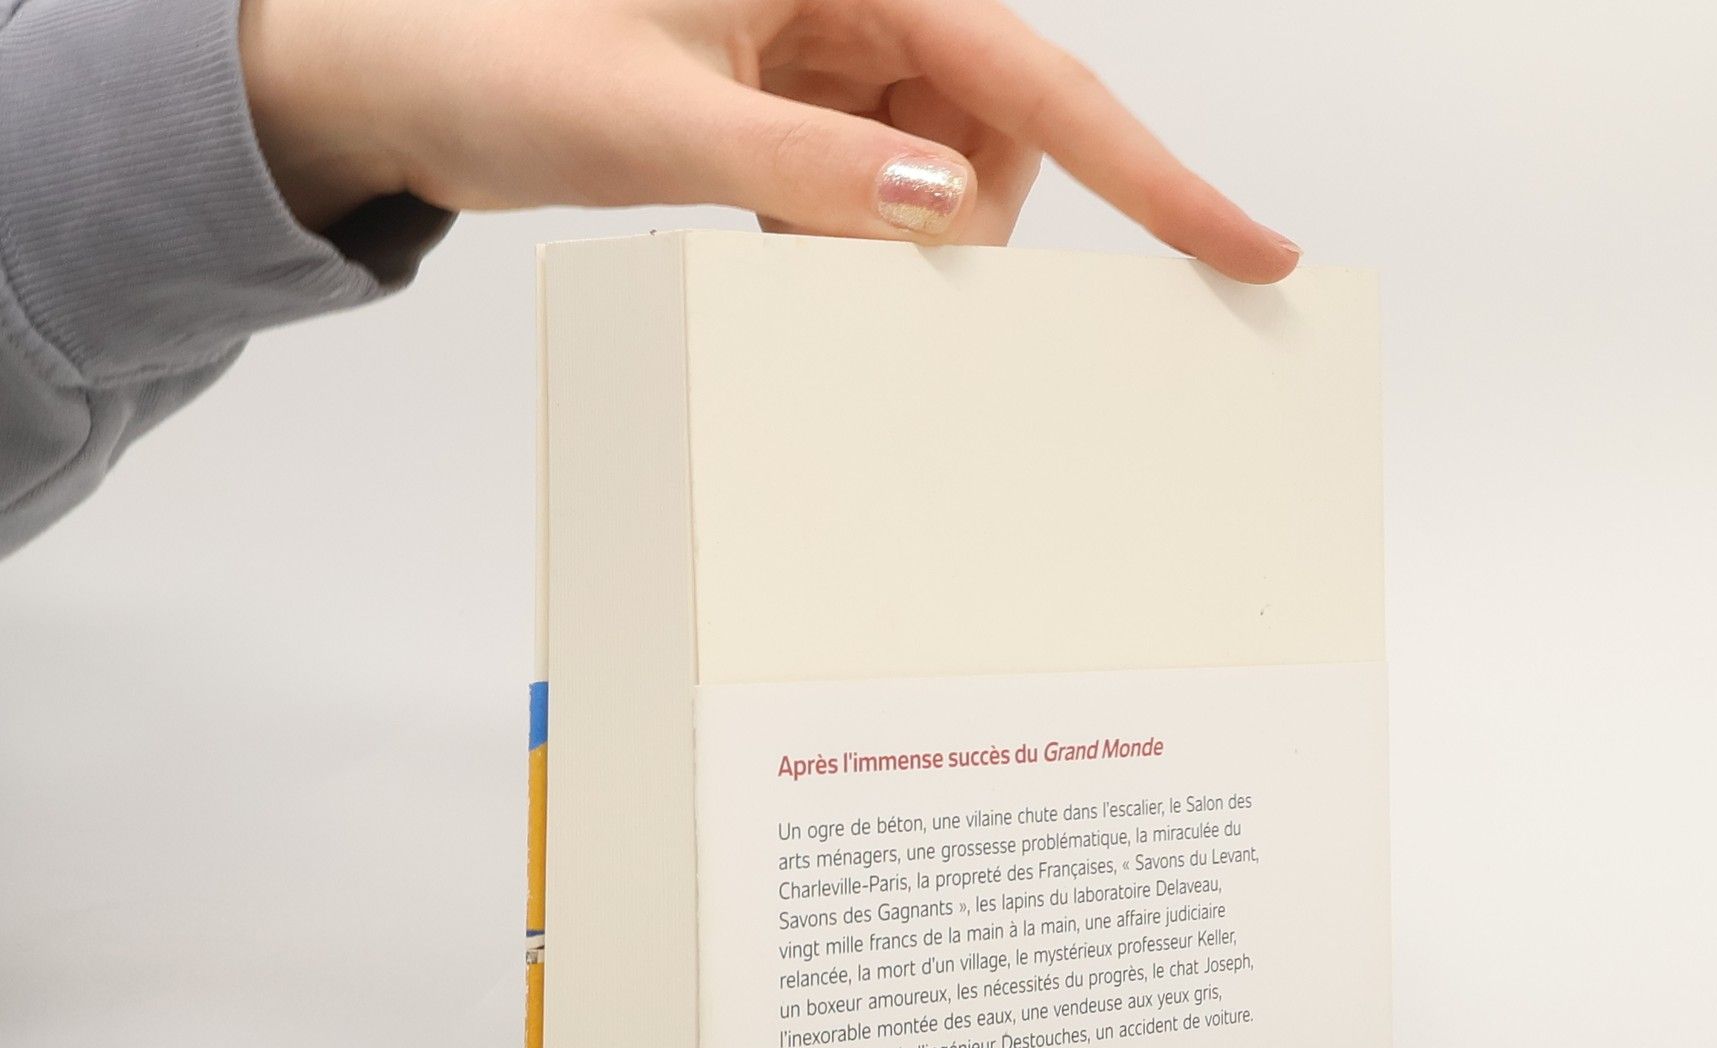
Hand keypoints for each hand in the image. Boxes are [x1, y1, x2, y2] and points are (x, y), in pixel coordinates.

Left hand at [238, 0, 1298, 282]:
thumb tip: (946, 212)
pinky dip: (846, 233)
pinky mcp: (799, 96)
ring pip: (944, 170)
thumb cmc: (493, 50)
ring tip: (771, 230)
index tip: (1244, 246)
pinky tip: (768, 229)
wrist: (396, 70)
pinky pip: (879, 183)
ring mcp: (830, 47)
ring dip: (888, 236)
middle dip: (956, 221)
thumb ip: (809, 166)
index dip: (1154, 173)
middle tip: (845, 257)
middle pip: (1002, 134)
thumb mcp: (655, 119)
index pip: (1039, 77)